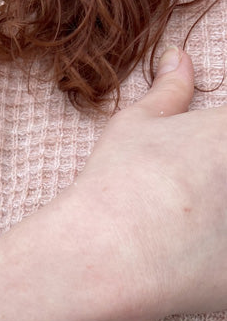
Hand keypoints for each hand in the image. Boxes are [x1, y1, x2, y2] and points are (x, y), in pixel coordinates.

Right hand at [0, 47, 226, 320]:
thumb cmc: (116, 183)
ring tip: (187, 227)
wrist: (105, 252)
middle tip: (188, 198)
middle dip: (213, 185)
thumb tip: (176, 55)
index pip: (224, 137)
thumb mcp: (135, 127)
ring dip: (213, 218)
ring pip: (226, 218)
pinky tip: (190, 258)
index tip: (194, 168)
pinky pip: (226, 264)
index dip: (210, 153)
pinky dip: (214, 261)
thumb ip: (168, 90)